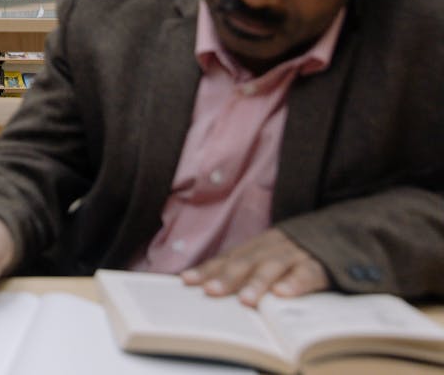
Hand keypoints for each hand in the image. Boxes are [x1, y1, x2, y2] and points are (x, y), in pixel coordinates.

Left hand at [180, 228, 328, 306]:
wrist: (345, 232)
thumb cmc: (299, 252)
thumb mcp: (271, 256)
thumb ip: (250, 268)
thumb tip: (215, 287)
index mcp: (259, 246)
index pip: (228, 258)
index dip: (208, 269)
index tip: (187, 281)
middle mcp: (273, 247)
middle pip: (246, 261)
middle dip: (226, 277)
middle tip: (209, 291)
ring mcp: (297, 254)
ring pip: (274, 266)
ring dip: (258, 283)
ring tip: (245, 300)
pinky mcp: (322, 264)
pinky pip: (308, 273)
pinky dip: (296, 282)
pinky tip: (283, 294)